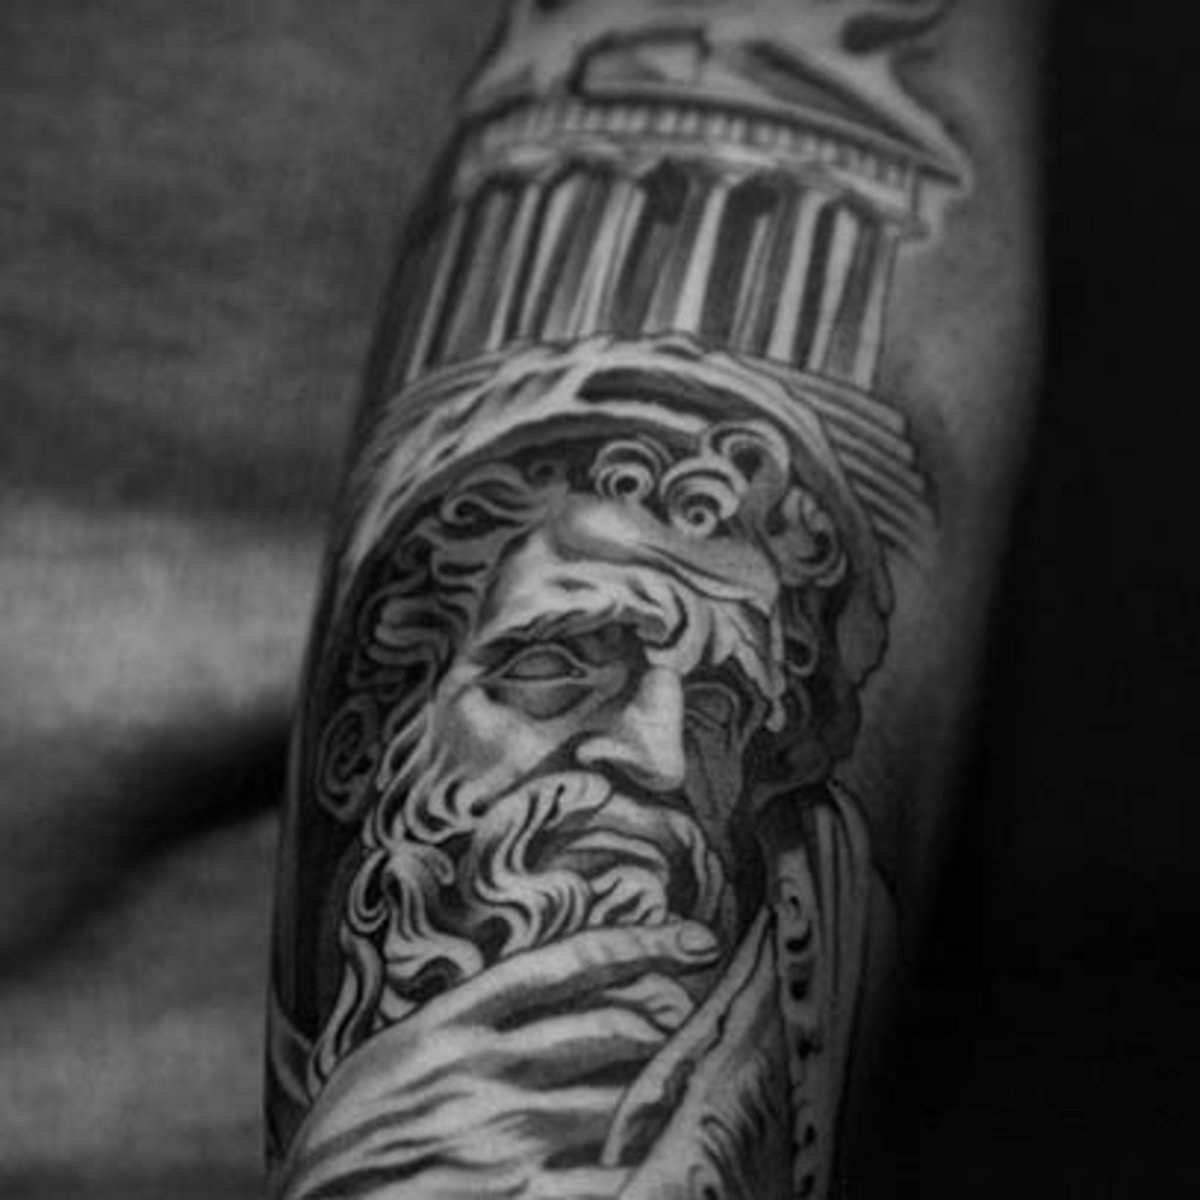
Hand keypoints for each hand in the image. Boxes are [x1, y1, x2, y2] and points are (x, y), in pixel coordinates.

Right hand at [276, 921, 720, 1199]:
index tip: (696, 938)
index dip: (639, 945)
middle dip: (664, 1021)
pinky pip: (603, 1176)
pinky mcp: (515, 1196)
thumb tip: (531, 1000)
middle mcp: (482, 1071)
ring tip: (685, 1084)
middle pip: (607, 1027)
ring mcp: (500, 1137)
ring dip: (658, 1091)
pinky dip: (638, 1163)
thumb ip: (457, 1027)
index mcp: (450, 1026)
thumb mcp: (387, 1062)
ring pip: (617, 1098)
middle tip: (695, 1019)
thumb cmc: (346, 1146)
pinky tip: (661, 1157)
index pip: (564, 965)